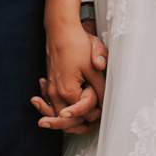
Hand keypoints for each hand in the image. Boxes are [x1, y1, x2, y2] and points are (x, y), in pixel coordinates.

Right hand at [34, 20, 107, 134]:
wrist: (60, 30)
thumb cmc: (77, 44)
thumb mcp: (94, 65)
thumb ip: (101, 86)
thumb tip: (107, 101)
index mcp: (68, 92)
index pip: (82, 114)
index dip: (95, 114)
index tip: (103, 110)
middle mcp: (56, 94)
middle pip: (66, 122)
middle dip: (81, 125)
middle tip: (95, 125)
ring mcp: (50, 90)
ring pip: (57, 116)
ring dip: (69, 122)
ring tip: (84, 124)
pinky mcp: (48, 85)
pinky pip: (51, 105)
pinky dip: (57, 111)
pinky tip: (67, 112)